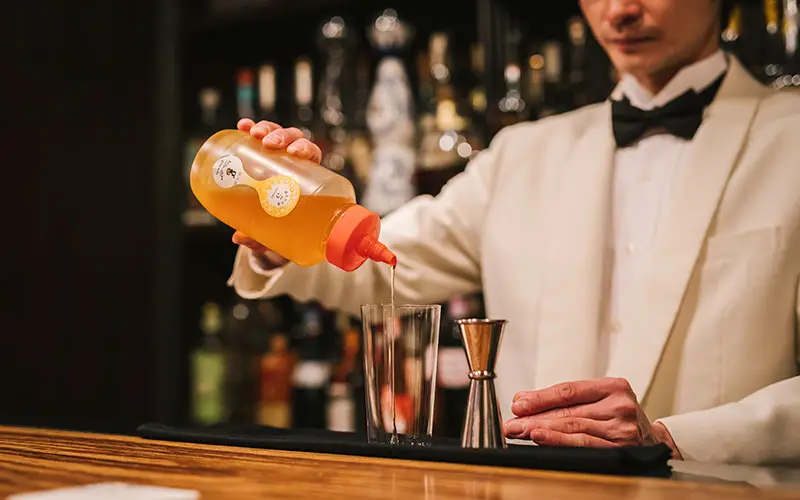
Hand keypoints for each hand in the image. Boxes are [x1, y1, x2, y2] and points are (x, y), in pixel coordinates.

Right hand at [231, 118, 322, 263]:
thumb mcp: (279, 230)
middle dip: (282, 136)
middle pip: (294, 138)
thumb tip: (239, 237)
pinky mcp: (262, 150)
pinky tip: (242, 126)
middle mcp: (296, 158)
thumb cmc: (286, 223)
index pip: (311, 153)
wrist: (278, 218)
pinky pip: (258, 135)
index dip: (305, 148)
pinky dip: (250, 128)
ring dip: (267, 128)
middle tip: (269, 144)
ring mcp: (279, 151)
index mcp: (309, 173)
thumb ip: (263, 234)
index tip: (294, 153)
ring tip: (253, 133)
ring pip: (277, 132)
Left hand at [503, 377, 681, 458]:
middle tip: (511, 423)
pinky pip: (584, 446)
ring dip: (541, 431)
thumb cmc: (618, 417)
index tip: (518, 404)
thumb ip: (562, 399)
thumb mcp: (598, 399)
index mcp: (614, 387)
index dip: (540, 398)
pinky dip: (559, 443)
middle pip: (568, 411)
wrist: (653, 441)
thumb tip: (522, 400)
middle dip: (534, 417)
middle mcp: (620, 406)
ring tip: (520, 431)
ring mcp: (623, 430)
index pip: (569, 391)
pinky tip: (541, 441)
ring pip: (573, 429)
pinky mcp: (622, 450)